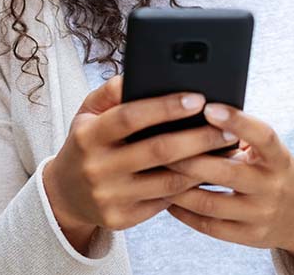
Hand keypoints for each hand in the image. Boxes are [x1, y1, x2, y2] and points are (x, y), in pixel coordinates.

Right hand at [42, 75, 240, 242]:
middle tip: (228, 128)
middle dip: (199, 138)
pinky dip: (189, 187)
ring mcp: (110, 196)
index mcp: (88, 135)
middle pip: (158, 151)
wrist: (65, 194)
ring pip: (169, 181)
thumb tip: (140, 74)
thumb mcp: (88, 113)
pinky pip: (165, 202)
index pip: (130, 117)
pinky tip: (207, 174)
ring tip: (226, 151)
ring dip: (203, 166)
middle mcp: (97, 167)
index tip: (197, 99)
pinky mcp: (122, 219)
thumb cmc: (86, 143)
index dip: (165, 107)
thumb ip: (111, 92)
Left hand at [161, 103, 293, 268]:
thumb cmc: (272, 170)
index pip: (263, 136)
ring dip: (177, 188)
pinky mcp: (248, 236)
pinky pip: (208, 226)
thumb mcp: (269, 152)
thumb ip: (241, 134)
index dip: (237, 121)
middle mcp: (272, 187)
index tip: (208, 108)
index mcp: (279, 159)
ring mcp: (260, 215)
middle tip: (159, 145)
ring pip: (210, 203)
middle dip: (189, 159)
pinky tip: (165, 198)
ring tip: (154, 173)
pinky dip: (183, 212)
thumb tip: (195, 112)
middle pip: (227, 172)